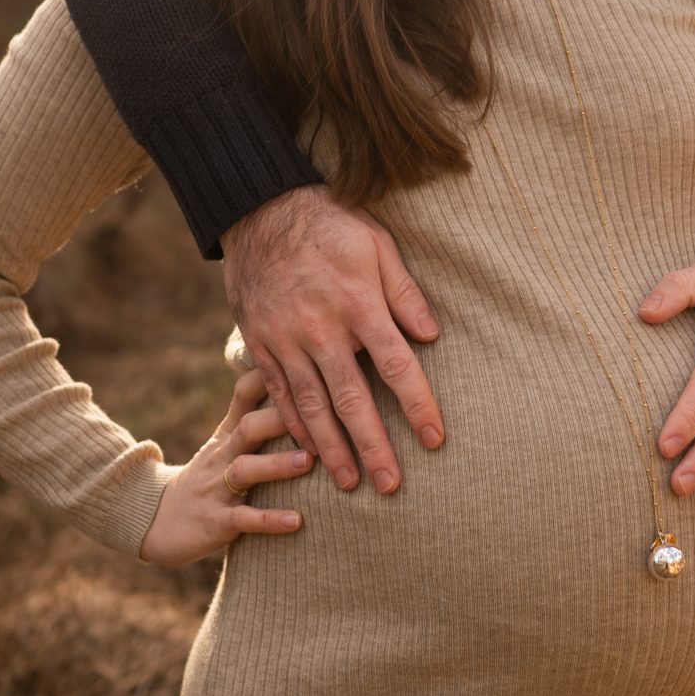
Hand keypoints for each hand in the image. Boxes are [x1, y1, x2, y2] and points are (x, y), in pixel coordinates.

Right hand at [139, 370, 312, 567]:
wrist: (160, 522)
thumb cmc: (207, 479)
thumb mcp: (224, 444)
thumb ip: (255, 419)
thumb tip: (298, 387)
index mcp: (227, 434)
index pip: (244, 396)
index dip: (268, 377)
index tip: (300, 359)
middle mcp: (221, 455)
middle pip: (248, 428)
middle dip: (282, 419)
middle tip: (322, 414)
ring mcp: (216, 488)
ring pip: (245, 470)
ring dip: (277, 465)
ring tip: (308, 461)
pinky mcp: (216, 522)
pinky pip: (243, 520)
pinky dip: (269, 520)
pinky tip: (296, 521)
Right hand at [221, 187, 444, 495]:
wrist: (259, 209)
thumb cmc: (330, 224)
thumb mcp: (377, 245)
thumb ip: (404, 292)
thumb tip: (432, 336)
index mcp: (359, 304)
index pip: (396, 366)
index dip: (417, 405)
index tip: (435, 439)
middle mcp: (322, 328)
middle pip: (352, 398)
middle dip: (373, 446)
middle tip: (390, 486)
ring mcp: (286, 339)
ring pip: (312, 405)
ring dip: (333, 448)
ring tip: (350, 483)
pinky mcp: (260, 342)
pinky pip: (278, 392)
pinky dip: (293, 425)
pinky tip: (308, 451)